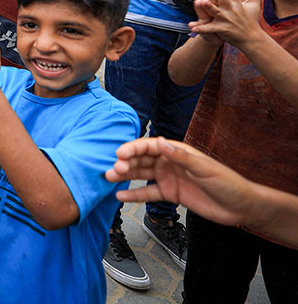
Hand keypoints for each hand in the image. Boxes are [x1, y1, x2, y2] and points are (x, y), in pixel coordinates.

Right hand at [106, 136, 254, 227]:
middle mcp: (169, 162)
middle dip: (125, 163)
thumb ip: (180, 156)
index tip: (119, 153)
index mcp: (177, 151)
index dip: (133, 148)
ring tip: (109, 178)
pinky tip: (120, 196)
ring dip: (125, 175)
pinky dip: (134, 194)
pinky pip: (148, 193)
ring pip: (141, 174)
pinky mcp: (170, 194)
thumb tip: (160, 142)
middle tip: (113, 169)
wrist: (240, 207)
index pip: (150, 146)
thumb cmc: (227, 182)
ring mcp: (168, 178)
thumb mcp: (204, 168)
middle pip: (142, 160)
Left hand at [189, 0, 264, 47]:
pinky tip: (192, 26)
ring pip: (216, 12)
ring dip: (209, 7)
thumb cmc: (250, 21)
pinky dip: (201, 28)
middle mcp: (231, 10)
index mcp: (237, 3)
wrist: (252, 39)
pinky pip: (210, 29)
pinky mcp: (222, 29)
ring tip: (201, 1)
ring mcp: (226, 20)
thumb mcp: (254, 6)